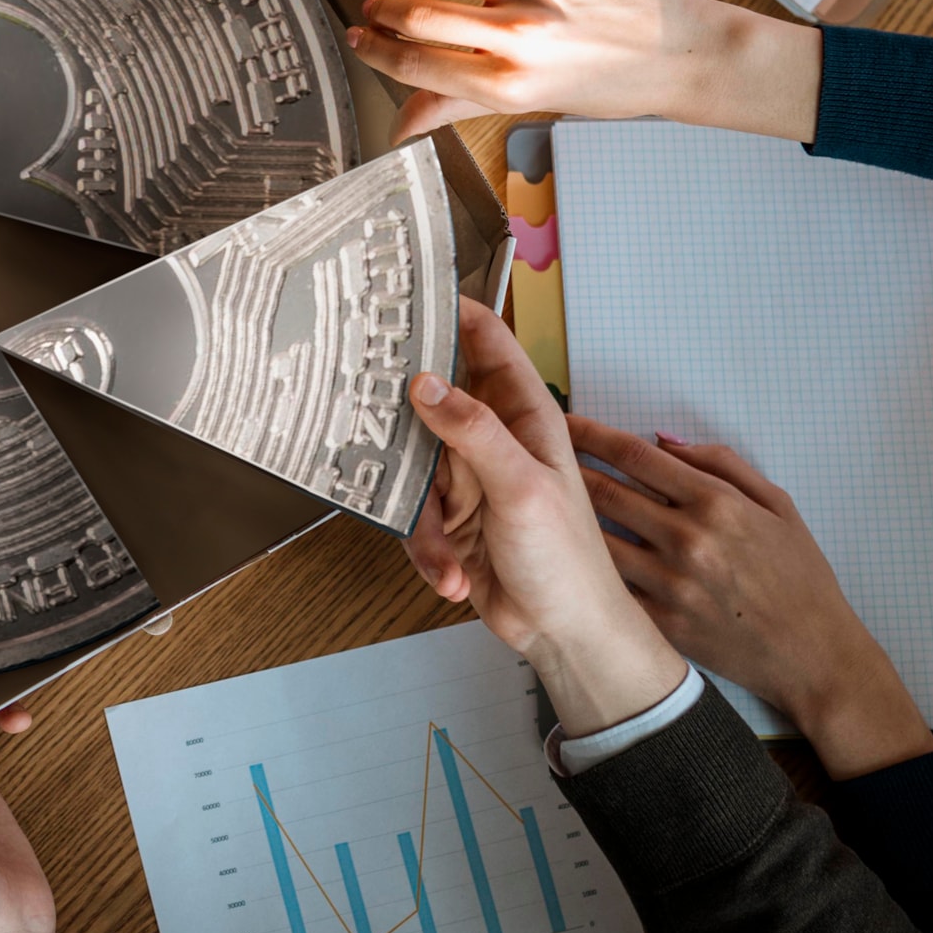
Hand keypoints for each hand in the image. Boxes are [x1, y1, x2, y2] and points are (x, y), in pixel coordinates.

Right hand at [348, 0, 820, 142]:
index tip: (359, 40)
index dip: (375, 51)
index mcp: (509, 84)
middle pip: (417, 14)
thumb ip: (456, 107)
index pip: (416, 64)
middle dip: (380, 11)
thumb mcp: (529, 106)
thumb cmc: (610, 85)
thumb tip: (401, 125)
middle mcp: (519, 35)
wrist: (676, 51)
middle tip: (371, 11)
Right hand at [402, 301, 689, 733]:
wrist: (566, 634)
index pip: (486, 342)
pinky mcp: (449, 519)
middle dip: (398, 418)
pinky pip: (411, 516)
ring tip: (445, 548)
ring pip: (410, 465)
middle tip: (364, 417)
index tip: (402, 298)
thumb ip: (472, 430)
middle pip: (430, 400)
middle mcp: (493, 439)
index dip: (450, 313)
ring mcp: (468, 479)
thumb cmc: (568, 560)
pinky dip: (425, 550)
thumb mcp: (521, 487)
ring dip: (419, 515)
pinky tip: (451, 575)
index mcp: (524, 415)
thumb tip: (425, 382)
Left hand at [569, 419, 932, 778]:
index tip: (566, 422)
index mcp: (716, 503)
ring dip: (565, 517)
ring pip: (596, 539)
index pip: (636, 456)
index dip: (592, 434)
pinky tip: (563, 556)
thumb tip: (663, 439)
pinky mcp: (660, 624)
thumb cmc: (800, 577)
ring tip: (540, 500)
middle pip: (605, 491)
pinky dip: (583, 568)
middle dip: (566, 467)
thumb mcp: (777, 505)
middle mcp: (688, 540)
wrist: (813, 654)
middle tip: (535, 452)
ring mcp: (671, 584)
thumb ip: (722, 465)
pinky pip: (608, 587)